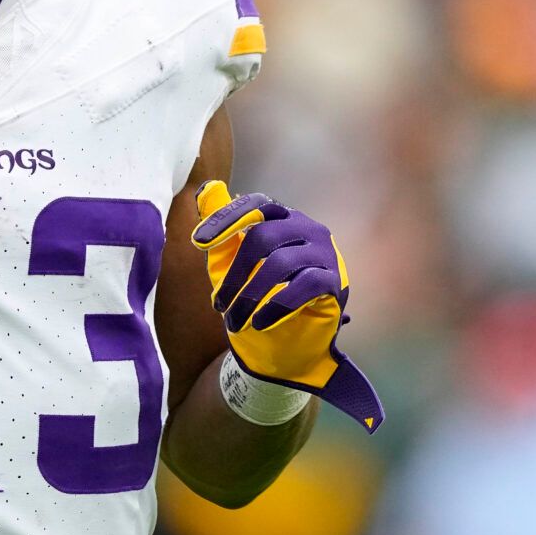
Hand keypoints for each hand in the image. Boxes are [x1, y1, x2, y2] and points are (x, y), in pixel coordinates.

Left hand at [191, 181, 384, 432]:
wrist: (286, 345)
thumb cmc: (257, 297)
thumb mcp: (230, 265)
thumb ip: (221, 231)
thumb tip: (205, 188)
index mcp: (282, 219)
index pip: (257, 205)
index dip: (227, 218)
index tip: (200, 241)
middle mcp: (307, 229)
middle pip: (264, 236)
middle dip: (235, 274)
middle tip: (218, 305)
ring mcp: (325, 254)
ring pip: (280, 264)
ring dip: (250, 296)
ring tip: (234, 322)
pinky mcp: (335, 282)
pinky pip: (305, 286)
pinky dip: (277, 305)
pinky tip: (259, 322)